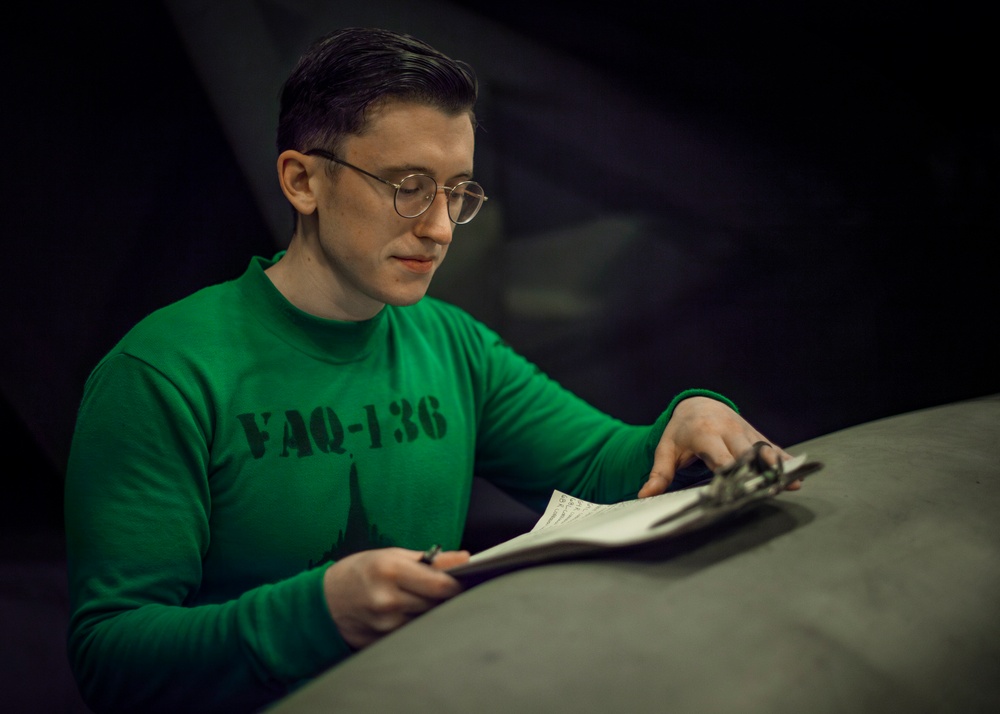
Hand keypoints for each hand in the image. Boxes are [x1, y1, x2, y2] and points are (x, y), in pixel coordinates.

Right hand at [322, 547, 469, 649]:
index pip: (441, 586)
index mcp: (391, 571)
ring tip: (421, 601)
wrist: (323, 602)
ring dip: (431, 612)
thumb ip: (430, 559)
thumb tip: (465, 558)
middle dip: (445, 598)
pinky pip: (412, 634)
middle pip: (437, 605)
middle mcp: (388, 600)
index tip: (463, 581)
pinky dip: (416, 625)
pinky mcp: (382, 643)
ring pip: (427, 621)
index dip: (458, 585)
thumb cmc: (359, 572)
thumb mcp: (390, 555)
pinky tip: (408, 616)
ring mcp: (385, 626)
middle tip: (444, 590)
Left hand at [638, 396, 799, 496]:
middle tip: (769, 489)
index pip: (720, 457)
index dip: (730, 472)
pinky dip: (785, 458)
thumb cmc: (680, 431)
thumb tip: (645, 495)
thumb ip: (659, 473)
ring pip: (763, 448)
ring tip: (792, 482)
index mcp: (705, 434)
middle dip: (758, 470)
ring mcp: (744, 431)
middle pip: (746, 453)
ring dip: (777, 465)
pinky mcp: (754, 434)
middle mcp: (728, 430)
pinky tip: (798, 471)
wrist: (697, 403)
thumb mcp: (665, 449)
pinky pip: (772, 446)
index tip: (738, 489)